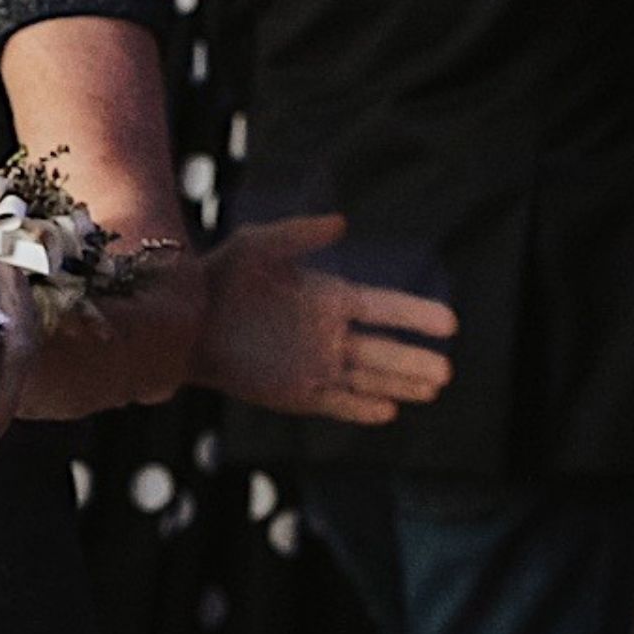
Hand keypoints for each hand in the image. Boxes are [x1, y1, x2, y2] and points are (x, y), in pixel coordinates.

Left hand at [201, 215, 459, 425]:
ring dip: (399, 386)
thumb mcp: (258, 245)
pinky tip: (387, 411)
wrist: (183, 320)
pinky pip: (335, 403)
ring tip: (431, 390)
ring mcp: (314, 365)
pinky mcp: (294, 392)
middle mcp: (329, 335)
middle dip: (414, 361)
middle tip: (447, 372)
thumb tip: (342, 222)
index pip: (384, 308)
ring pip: (367, 380)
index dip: (416, 316)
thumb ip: (299, 235)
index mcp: (329, 298)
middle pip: (384, 351)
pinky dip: (359, 408)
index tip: (449, 324)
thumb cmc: (219, 277)